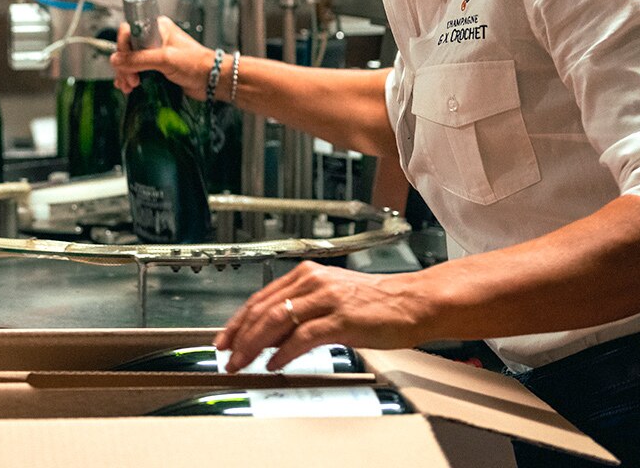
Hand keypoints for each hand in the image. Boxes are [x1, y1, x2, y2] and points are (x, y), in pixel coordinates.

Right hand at [108, 15, 213, 95]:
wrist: (211, 80)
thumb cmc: (196, 64)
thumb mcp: (165, 59)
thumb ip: (139, 59)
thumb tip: (116, 60)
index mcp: (156, 28)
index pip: (128, 32)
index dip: (124, 49)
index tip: (126, 64)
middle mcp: (153, 39)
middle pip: (127, 48)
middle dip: (125, 66)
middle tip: (131, 80)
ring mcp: (154, 54)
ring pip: (130, 61)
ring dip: (125, 75)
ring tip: (129, 87)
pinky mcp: (156, 68)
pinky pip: (137, 71)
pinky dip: (130, 78)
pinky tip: (128, 87)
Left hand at [215, 261, 435, 371]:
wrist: (414, 302)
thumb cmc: (378, 304)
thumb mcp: (332, 301)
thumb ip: (301, 314)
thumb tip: (272, 338)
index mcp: (308, 274)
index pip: (261, 298)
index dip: (238, 321)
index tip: (225, 339)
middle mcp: (313, 281)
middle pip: (263, 309)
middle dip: (239, 336)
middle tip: (226, 356)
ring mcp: (326, 298)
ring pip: (276, 320)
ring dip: (254, 346)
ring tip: (243, 363)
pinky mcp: (340, 318)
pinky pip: (302, 336)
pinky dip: (284, 353)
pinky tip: (275, 364)